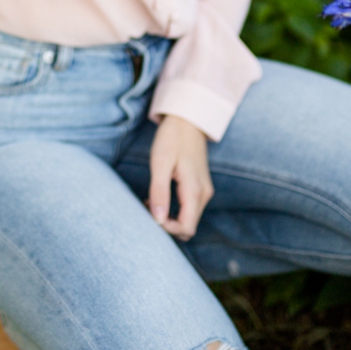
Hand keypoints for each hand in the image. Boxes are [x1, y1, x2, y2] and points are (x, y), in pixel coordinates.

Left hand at [148, 114, 212, 240]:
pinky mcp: (200, 187)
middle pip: (188, 226)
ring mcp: (204, 191)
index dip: (167, 228)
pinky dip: (174, 210)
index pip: (187, 228)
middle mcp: (204, 194)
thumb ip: (159, 192)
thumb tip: (157, 219)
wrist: (188, 121)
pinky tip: (157, 198)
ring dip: (169, 217)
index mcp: (195, 190)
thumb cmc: (171, 139)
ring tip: (149, 201)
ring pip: (189, 219)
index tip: (149, 214)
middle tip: (146, 207)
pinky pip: (189, 209)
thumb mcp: (160, 163)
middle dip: (166, 224)